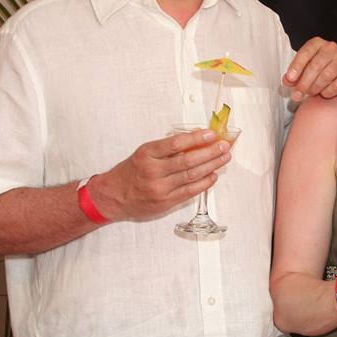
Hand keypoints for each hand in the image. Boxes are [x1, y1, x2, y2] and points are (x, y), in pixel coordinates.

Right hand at [89, 128, 232, 221]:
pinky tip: (213, 175)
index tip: (211, 134)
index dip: (196, 138)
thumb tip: (196, 137)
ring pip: (192, 176)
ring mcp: (159, 188)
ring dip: (212, 166)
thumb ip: (168, 147)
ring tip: (224, 158)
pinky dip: (204, 183)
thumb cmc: (131, 171)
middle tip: (224, 146)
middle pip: (188, 160)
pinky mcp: (165, 202)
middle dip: (210, 152)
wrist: (112, 196)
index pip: (176, 143)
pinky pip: (190, 192)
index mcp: (147, 154)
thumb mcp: (145, 152)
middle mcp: (153, 171)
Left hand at [284, 37, 336, 100]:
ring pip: (325, 77)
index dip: (296, 67)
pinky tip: (324, 92)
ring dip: (314, 89)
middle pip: (315, 67)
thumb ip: (295, 73)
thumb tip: (287, 81)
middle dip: (303, 83)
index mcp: (317, 43)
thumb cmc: (323, 67)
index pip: (305, 53)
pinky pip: (335, 86)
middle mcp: (331, 48)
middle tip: (297, 95)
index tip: (290, 79)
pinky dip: (327, 92)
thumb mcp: (306, 66)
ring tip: (310, 93)